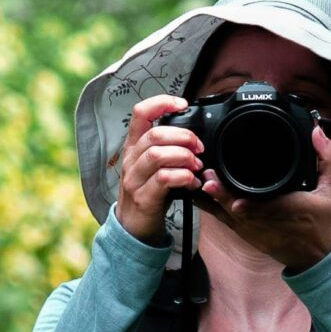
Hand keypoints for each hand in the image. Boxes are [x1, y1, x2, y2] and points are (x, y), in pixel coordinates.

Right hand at [114, 95, 203, 243]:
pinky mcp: (143, 197)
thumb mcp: (153, 166)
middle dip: (184, 137)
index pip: (140, 113)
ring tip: (196, 165)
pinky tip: (193, 182)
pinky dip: (183, 177)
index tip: (182, 105)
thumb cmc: (148, 193)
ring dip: (184, 157)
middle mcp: (131, 159)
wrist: (133, 228)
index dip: (161, 103)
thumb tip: (192, 135)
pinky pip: (163, 179)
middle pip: (155, 135)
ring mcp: (134, 179)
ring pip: (158, 155)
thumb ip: (167, 148)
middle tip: (200, 148)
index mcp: (134, 146)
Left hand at [199, 122, 330, 271]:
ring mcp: (256, 232)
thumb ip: (326, 158)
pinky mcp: (250, 236)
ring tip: (198, 184)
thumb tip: (316, 133)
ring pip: (228, 217)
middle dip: (219, 193)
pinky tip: (201, 196)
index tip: (219, 184)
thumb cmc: (327, 224)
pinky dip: (214, 209)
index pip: (260, 205)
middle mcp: (267, 223)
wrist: (324, 258)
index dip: (236, 197)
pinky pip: (228, 222)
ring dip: (212, 201)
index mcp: (288, 210)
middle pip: (236, 209)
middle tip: (205, 177)